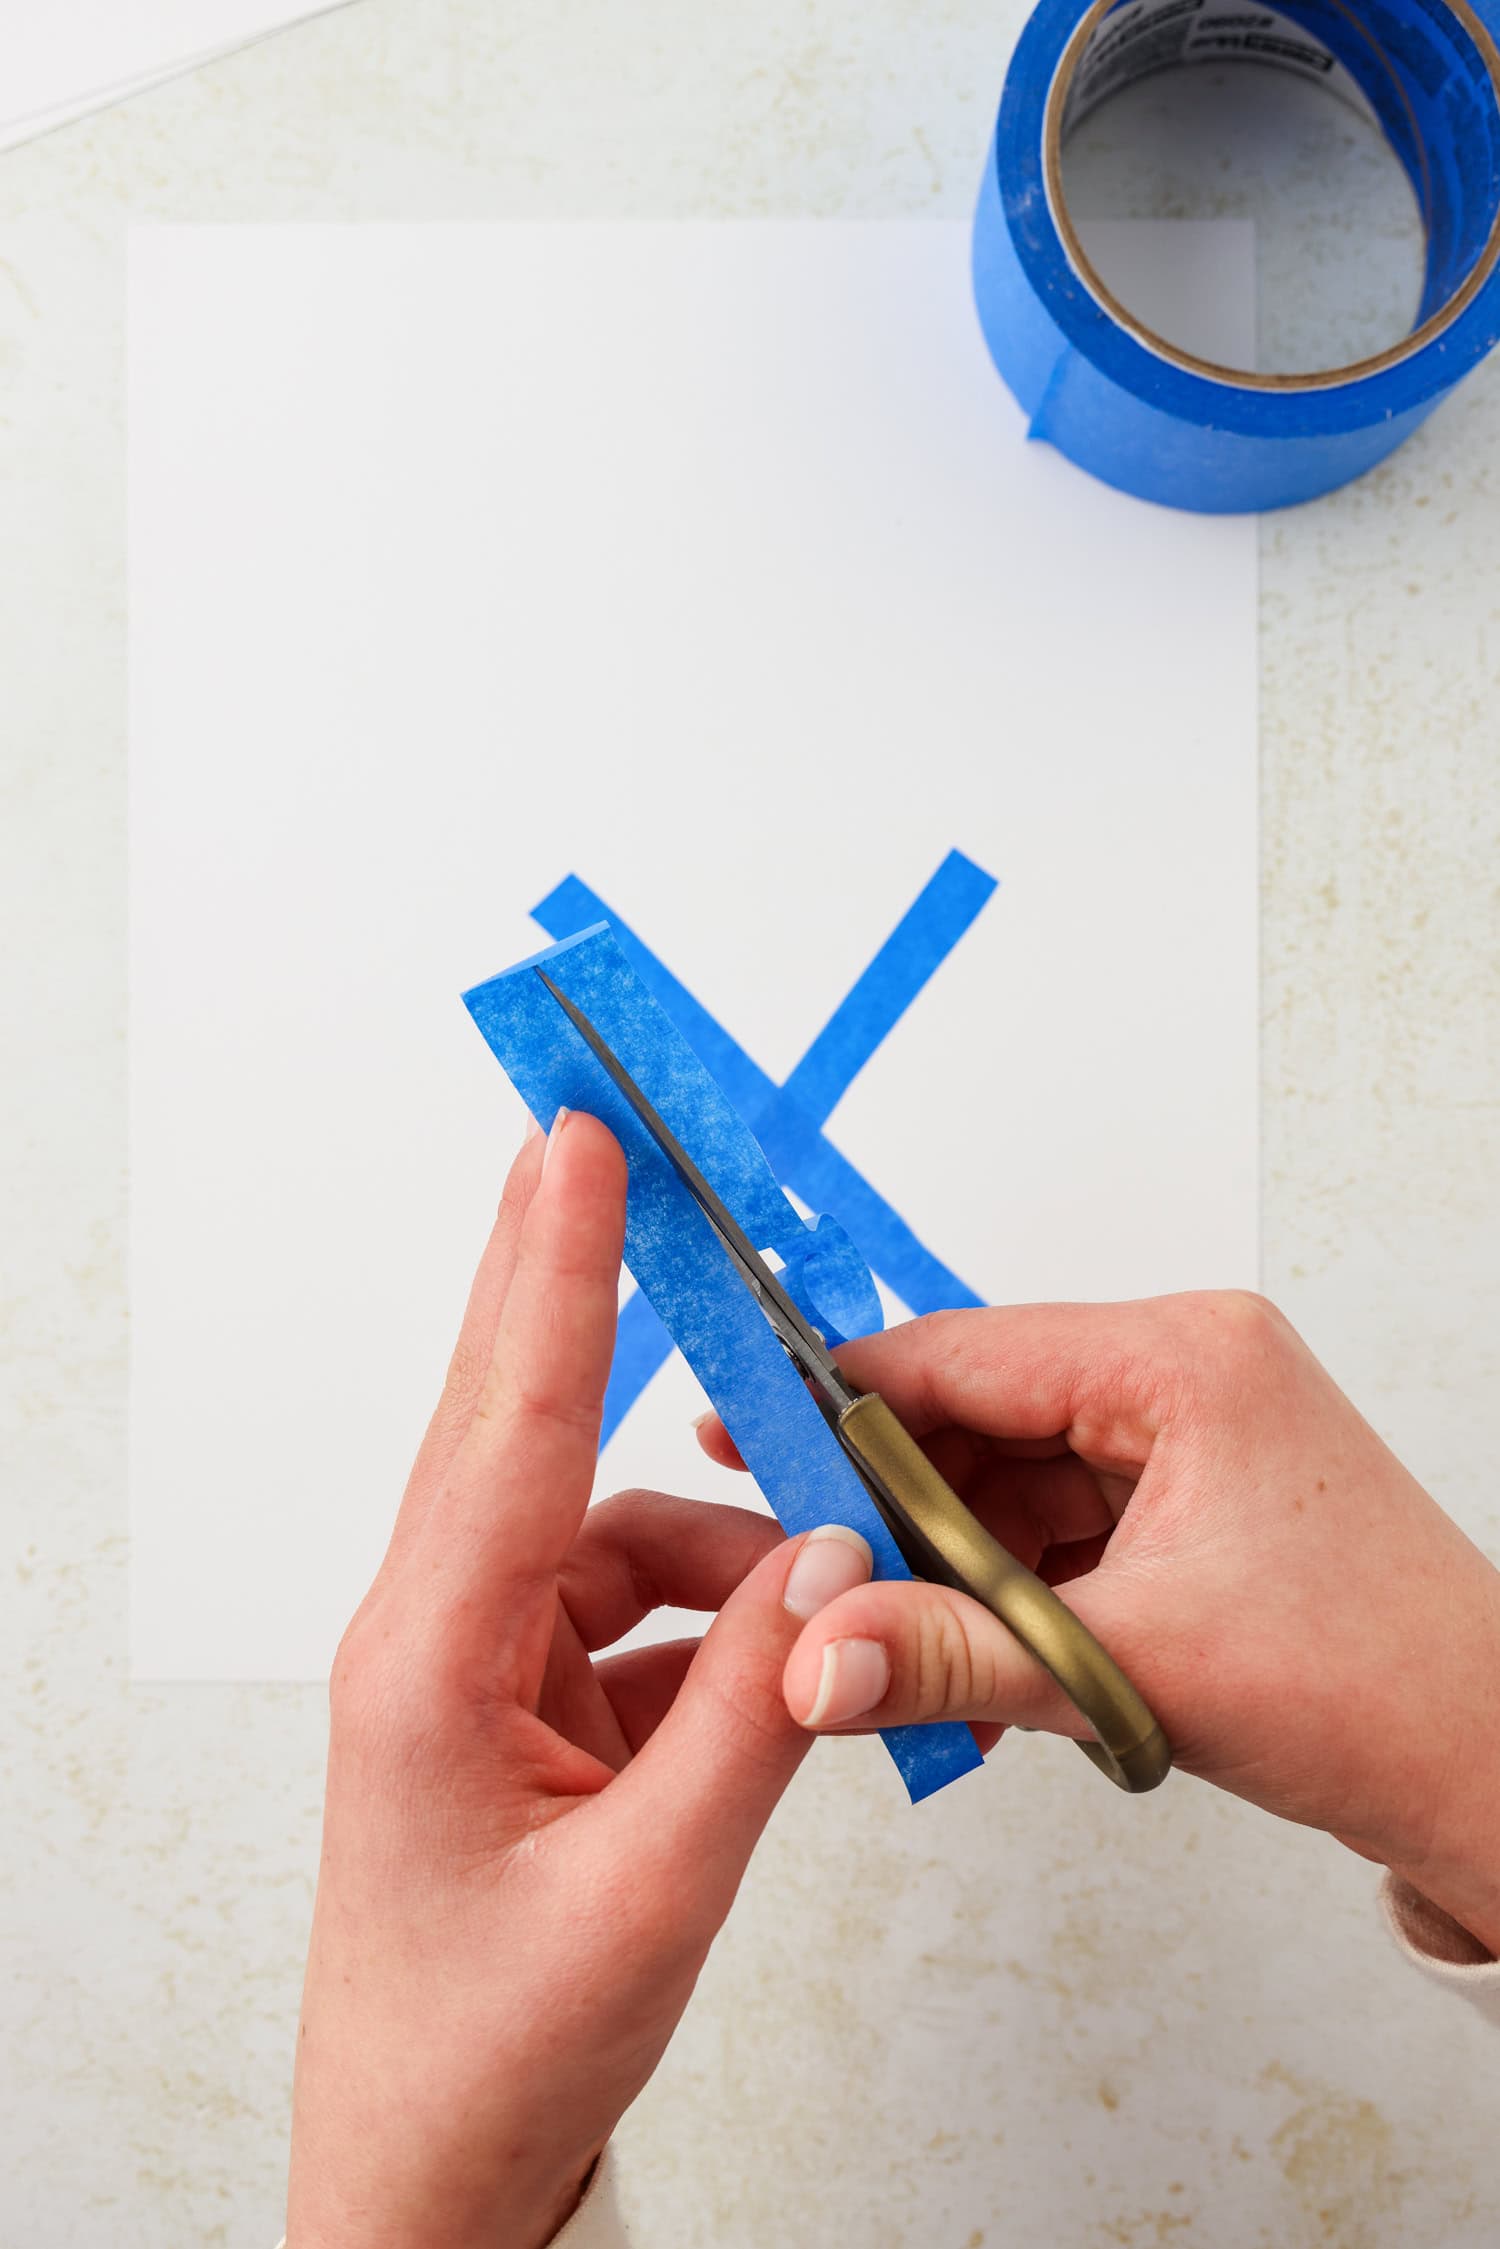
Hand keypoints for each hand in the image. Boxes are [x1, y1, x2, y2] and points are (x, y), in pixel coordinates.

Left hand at [286, 1112, 874, 2248]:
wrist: (433, 2175)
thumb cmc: (494, 2052)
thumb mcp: (654, 1889)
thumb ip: (758, 1711)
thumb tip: (841, 1567)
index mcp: (428, 1662)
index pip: (507, 1428)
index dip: (554, 1275)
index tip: (573, 1149)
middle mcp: (440, 1634)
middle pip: (523, 1422)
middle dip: (570, 1283)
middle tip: (604, 1147)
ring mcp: (483, 1663)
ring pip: (618, 1531)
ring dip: (727, 1546)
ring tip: (832, 1591)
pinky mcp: (527, 1698)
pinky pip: (641, 1606)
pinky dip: (723, 1618)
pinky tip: (785, 1657)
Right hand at [701, 1292, 1499, 1952]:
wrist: (1493, 1773)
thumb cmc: (1378, 1688)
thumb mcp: (1131, 1667)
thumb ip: (951, 1657)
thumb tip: (811, 1657)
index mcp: (1185, 1358)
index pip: (962, 1353)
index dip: (840, 1403)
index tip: (744, 1436)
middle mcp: (1186, 1373)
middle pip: (977, 1417)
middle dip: (891, 1512)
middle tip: (797, 1573)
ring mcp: (1187, 1439)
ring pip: (1008, 1483)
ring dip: (943, 1571)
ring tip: (877, 1646)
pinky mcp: (1187, 1504)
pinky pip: (1053, 1531)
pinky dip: (1000, 1599)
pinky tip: (960, 1677)